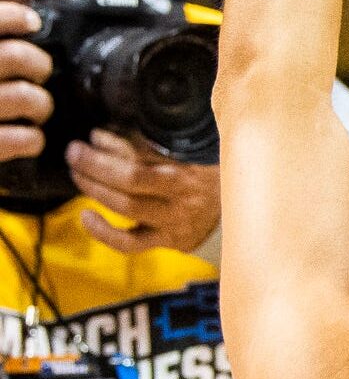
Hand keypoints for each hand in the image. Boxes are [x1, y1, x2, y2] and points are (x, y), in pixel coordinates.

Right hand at [0, 2, 52, 160]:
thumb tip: (28, 14)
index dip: (13, 17)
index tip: (33, 22)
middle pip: (14, 57)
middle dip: (38, 65)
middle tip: (40, 75)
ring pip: (24, 96)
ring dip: (40, 105)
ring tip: (36, 111)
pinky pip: (22, 139)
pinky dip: (33, 139)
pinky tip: (29, 139)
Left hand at [68, 130, 221, 254]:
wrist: (243, 212)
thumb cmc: (211, 174)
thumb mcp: (193, 152)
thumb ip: (154, 143)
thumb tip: (103, 136)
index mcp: (194, 165)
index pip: (147, 152)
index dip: (115, 143)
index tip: (94, 135)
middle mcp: (185, 194)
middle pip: (131, 178)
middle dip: (95, 164)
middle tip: (74, 151)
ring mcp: (176, 220)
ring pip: (126, 206)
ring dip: (93, 188)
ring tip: (77, 173)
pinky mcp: (169, 240)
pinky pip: (130, 243)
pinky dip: (103, 233)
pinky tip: (86, 216)